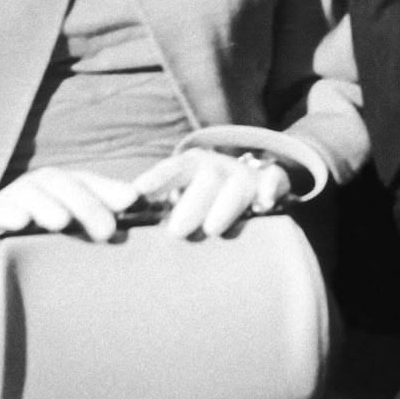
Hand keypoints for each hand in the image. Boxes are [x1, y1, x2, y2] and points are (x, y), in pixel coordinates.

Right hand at [0, 167, 139, 271]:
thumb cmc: (31, 237)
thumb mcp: (64, 229)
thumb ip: (96, 225)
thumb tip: (138, 224)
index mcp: (58, 190)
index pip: (87, 182)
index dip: (110, 189)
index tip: (133, 201)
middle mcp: (35, 189)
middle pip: (61, 184)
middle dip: (85, 204)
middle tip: (107, 230)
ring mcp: (8, 201)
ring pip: (30, 193)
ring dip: (48, 204)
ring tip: (62, 221)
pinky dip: (7, 213)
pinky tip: (19, 221)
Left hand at [132, 148, 292, 239]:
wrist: (254, 176)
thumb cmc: (205, 196)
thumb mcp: (184, 192)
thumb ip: (161, 208)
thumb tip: (125, 225)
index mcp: (192, 166)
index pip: (173, 169)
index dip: (157, 179)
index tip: (139, 193)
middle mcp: (218, 167)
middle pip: (206, 179)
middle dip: (191, 204)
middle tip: (175, 232)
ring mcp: (245, 174)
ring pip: (236, 185)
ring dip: (224, 205)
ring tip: (212, 229)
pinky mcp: (271, 181)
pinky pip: (274, 181)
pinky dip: (269, 190)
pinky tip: (263, 206)